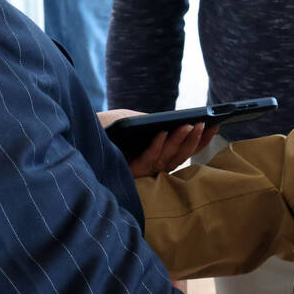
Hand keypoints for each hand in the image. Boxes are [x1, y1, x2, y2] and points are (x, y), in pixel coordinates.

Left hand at [97, 109, 217, 176]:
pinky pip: (147, 160)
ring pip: (168, 159)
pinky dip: (156, 146)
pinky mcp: (130, 172)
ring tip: (188, 125)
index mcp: (158, 155)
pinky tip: (161, 133)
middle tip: (204, 124)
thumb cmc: (105, 129)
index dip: (201, 140)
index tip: (215, 125)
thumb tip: (172, 123)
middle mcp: (153, 165)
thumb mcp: (130, 121)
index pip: (185, 149)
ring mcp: (143, 170)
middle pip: (180, 156)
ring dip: (179, 141)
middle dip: (194, 140)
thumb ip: (150, 122)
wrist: (78, 135)